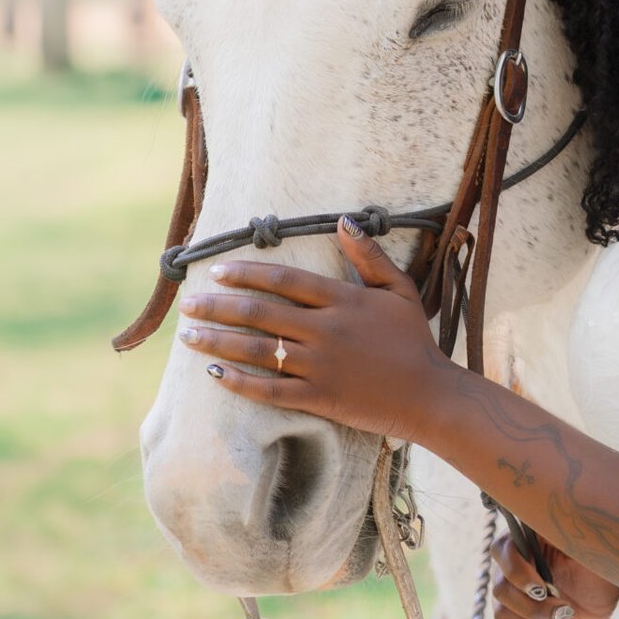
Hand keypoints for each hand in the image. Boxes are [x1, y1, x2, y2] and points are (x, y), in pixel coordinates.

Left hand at [179, 220, 442, 436]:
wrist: (430, 395)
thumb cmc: (415, 340)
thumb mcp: (399, 290)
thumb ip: (370, 256)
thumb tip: (344, 220)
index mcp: (343, 300)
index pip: (284, 281)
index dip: (247, 273)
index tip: (217, 271)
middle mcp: (326, 331)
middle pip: (260, 313)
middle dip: (218, 307)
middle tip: (189, 304)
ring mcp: (320, 366)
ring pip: (257, 351)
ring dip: (218, 342)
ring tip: (188, 336)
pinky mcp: (320, 398)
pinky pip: (270, 390)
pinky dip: (240, 382)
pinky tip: (216, 374)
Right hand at [491, 534, 618, 618]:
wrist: (612, 591)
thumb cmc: (601, 560)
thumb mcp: (587, 542)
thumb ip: (566, 532)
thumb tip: (547, 523)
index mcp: (527, 539)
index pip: (503, 552)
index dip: (518, 574)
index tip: (543, 589)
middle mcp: (513, 566)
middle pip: (501, 591)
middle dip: (533, 608)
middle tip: (565, 610)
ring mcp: (513, 594)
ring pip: (503, 616)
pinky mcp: (520, 618)